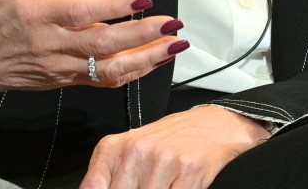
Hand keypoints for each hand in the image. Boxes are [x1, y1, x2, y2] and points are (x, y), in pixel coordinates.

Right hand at [0, 0, 186, 104]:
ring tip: (175, 43)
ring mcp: (62, 65)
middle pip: (103, 43)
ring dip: (146, 58)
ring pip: (109, 68)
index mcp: (38, 13)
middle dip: (142, 34)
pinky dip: (132, 72)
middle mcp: (53, 43)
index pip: (81, 11)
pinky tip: (155, 60)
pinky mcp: (66, 79)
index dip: (112, 7)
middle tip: (172, 22)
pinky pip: (104, 80)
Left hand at [80, 105, 269, 188]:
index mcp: (114, 148)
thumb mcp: (132, 150)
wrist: (214, 125)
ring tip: (164, 184)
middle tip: (146, 186)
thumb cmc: (171, 139)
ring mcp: (162, 162)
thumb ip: (111, 176)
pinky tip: (177, 185)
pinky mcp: (188, 172)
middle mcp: (136, 152)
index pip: (93, 188)